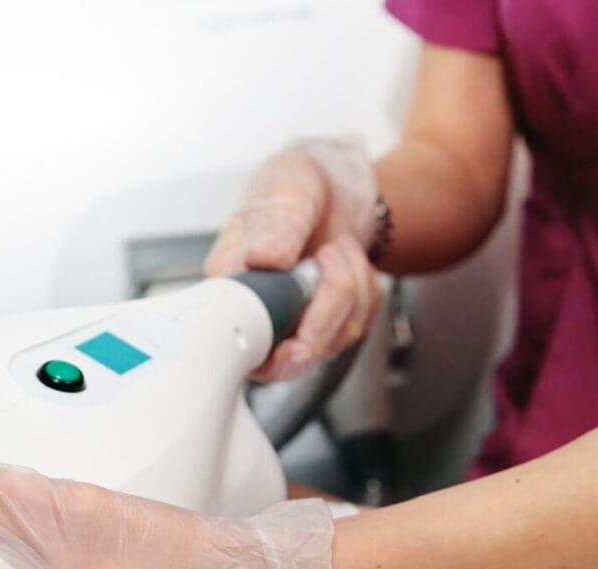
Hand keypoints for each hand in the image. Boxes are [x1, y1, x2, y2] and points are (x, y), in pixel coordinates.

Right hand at [205, 138, 381, 381]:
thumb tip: (262, 258)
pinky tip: (348, 263)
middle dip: (325, 309)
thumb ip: (274, 223)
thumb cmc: (296, 185)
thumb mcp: (283, 187)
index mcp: (231, 284)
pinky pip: (357, 328)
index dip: (270, 355)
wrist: (335, 184)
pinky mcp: (326, 327)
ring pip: (330, 342)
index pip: (239, 341)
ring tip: (335, 249)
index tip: (297, 346)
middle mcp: (257, 314)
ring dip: (350, 288)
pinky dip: (366, 292)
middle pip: (288, 356)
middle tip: (327, 254)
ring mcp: (292, 326)